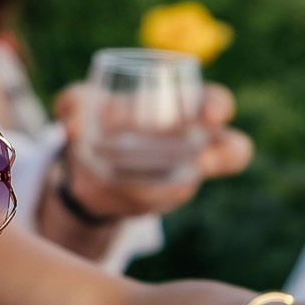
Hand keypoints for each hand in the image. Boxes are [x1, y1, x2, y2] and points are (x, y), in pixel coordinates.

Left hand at [51, 79, 252, 219]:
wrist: (81, 165)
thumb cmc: (92, 120)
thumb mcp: (77, 105)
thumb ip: (72, 105)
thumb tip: (71, 127)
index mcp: (181, 105)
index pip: (214, 102)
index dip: (220, 106)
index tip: (212, 113)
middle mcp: (192, 141)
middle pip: (232, 149)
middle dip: (224, 155)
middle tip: (201, 161)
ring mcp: (182, 174)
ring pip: (194, 184)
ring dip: (177, 184)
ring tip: (157, 185)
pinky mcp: (162, 199)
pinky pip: (162, 202)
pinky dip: (145, 197)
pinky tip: (121, 191)